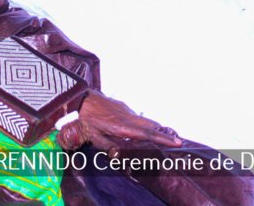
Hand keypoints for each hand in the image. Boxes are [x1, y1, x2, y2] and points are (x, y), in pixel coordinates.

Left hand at [56, 90, 182, 153]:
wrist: (77, 97)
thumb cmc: (84, 119)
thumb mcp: (92, 137)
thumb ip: (107, 147)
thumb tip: (120, 156)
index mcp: (122, 126)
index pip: (147, 133)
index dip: (163, 138)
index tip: (177, 140)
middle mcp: (127, 116)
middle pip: (150, 124)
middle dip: (164, 132)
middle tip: (176, 138)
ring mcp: (124, 109)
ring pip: (143, 119)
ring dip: (153, 126)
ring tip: (161, 133)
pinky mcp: (120, 105)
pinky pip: (134, 115)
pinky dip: (140, 122)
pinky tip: (136, 127)